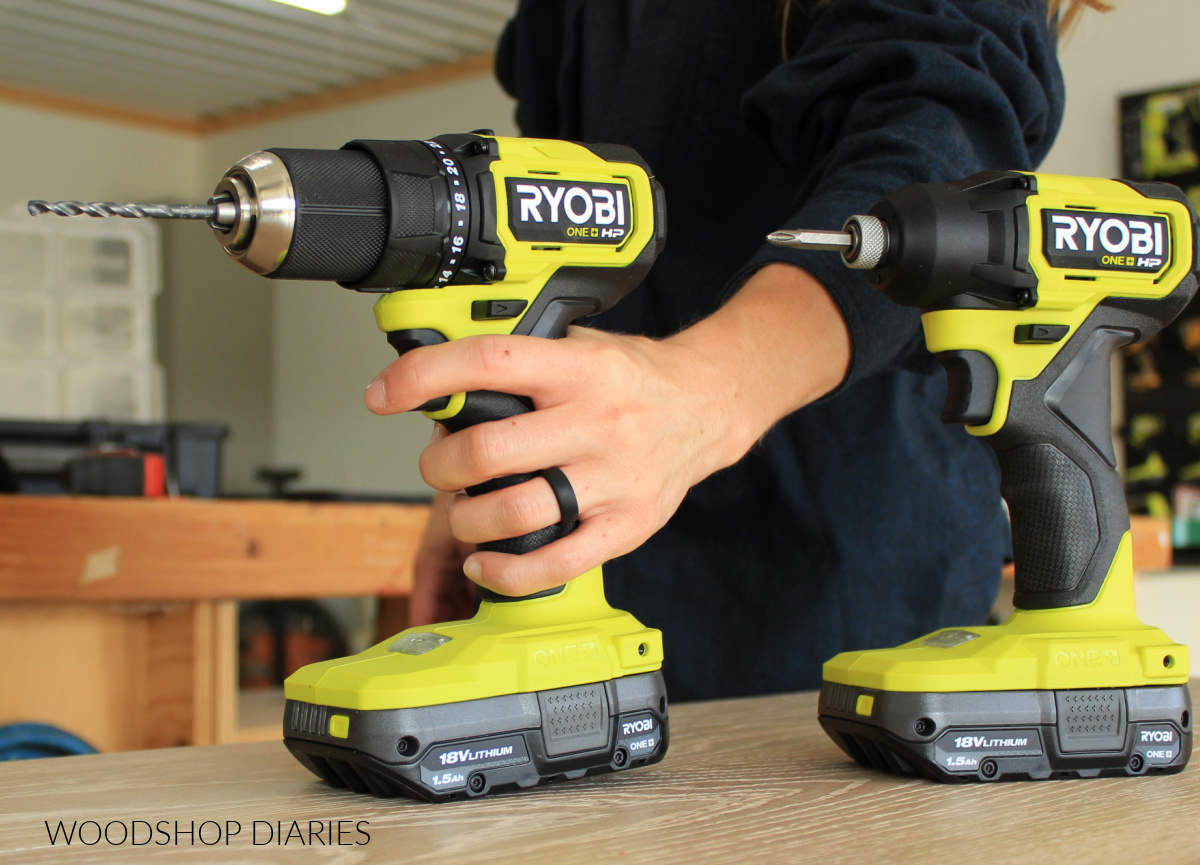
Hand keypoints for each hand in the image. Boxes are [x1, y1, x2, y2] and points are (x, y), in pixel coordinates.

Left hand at [366, 263, 849, 598]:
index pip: (489, 363)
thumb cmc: (633, 378)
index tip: (385, 394)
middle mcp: (599, 422)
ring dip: (466, 519)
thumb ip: (520, 361)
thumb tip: (438, 379)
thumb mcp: (580, 344)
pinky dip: (506, 572)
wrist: (708, 404)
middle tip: (437, 466)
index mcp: (582, 369)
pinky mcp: (628, 525)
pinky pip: (555, 564)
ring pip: (515, 512)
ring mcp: (615, 479)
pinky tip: (486, 561)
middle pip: (489, 451)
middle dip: (439, 465)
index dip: (424, 378)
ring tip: (463, 511)